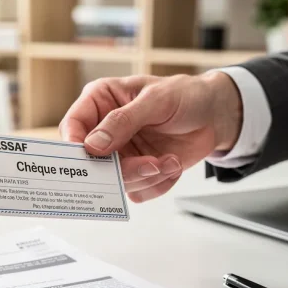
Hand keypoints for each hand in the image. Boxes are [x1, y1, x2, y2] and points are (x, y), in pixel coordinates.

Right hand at [59, 72, 241, 201]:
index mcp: (100, 102)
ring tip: (169, 161)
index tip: (89, 158)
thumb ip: (122, 121)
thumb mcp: (156, 100)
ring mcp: (120, 154)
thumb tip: (93, 145)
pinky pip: (137, 192)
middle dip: (121, 170)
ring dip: (146, 176)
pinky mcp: (136, 172)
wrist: (214, 115)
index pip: (72, 126)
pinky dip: (158, 183)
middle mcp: (104, 131)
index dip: (75, 145)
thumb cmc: (185, 95)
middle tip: (149, 166)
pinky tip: (172, 164)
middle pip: (91, 163)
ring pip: (114, 182)